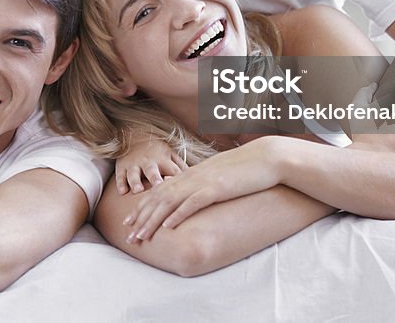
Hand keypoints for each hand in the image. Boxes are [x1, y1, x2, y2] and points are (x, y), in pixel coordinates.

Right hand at [115, 134, 187, 193]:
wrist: (134, 135)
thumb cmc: (157, 150)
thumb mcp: (171, 154)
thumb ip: (182, 167)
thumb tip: (197, 180)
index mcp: (163, 160)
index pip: (172, 171)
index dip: (176, 179)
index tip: (181, 190)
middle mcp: (148, 162)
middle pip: (152, 171)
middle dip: (155, 178)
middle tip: (158, 186)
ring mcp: (134, 164)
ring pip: (134, 174)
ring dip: (136, 182)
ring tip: (138, 190)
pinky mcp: (122, 167)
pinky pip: (120, 175)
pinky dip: (121, 183)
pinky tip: (122, 192)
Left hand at [122, 138, 277, 242]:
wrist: (265, 157)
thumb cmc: (244, 168)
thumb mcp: (218, 176)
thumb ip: (203, 184)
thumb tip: (194, 196)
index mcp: (190, 174)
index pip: (159, 191)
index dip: (142, 207)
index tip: (130, 221)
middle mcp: (191, 177)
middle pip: (158, 198)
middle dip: (141, 218)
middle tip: (128, 236)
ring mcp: (202, 182)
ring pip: (169, 202)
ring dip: (152, 221)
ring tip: (140, 236)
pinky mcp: (215, 189)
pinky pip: (192, 203)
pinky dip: (177, 215)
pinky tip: (168, 227)